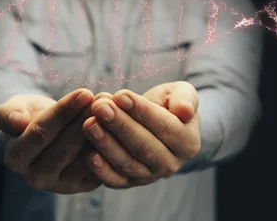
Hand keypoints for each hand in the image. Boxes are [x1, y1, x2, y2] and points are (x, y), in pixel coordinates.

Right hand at [0, 89, 103, 193]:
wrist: (46, 133)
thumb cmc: (28, 116)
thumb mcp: (14, 108)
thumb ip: (8, 114)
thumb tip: (17, 120)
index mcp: (15, 158)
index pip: (42, 132)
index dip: (64, 112)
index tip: (85, 92)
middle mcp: (35, 177)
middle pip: (65, 147)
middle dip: (86, 121)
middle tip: (104, 101)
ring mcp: (60, 185)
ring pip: (84, 158)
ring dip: (101, 133)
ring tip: (113, 110)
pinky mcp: (82, 186)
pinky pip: (99, 167)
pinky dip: (109, 146)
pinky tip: (117, 125)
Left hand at [82, 81, 201, 187]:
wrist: (156, 122)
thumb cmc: (168, 104)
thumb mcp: (182, 93)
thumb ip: (186, 99)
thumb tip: (185, 112)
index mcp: (188, 142)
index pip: (165, 127)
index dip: (142, 112)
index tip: (121, 95)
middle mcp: (171, 164)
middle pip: (144, 146)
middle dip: (120, 125)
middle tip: (100, 107)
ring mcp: (149, 176)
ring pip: (127, 163)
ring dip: (106, 144)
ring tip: (89, 123)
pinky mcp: (129, 183)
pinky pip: (115, 180)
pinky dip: (101, 170)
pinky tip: (88, 154)